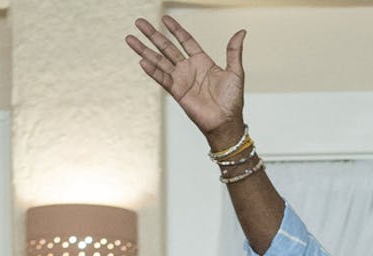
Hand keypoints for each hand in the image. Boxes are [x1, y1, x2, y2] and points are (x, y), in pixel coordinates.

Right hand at [127, 16, 246, 144]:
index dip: (175, 29)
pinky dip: (152, 71)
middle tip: (139, 22)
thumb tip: (241, 31)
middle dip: (152, 35)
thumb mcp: (235, 71)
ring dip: (144, 50)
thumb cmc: (232, 100)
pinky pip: (162, 78)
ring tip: (130, 39)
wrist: (225, 121)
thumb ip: (233, 51)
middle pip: (166, 47)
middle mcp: (188, 68)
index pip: (185, 40)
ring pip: (159, 61)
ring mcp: (181, 79)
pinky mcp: (176, 92)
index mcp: (202, 61)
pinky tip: (142, 61)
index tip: (165, 18)